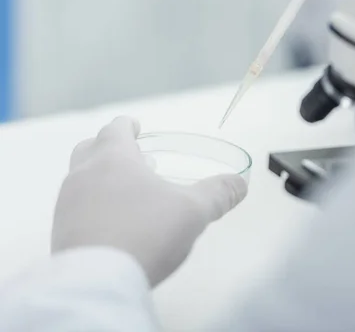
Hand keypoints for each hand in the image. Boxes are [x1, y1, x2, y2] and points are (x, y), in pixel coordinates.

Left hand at [52, 117, 247, 286]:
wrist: (99, 281)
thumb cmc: (146, 233)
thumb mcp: (193, 211)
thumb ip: (218, 194)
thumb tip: (241, 184)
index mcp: (113, 160)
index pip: (115, 129)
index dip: (127, 125)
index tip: (134, 125)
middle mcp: (84, 175)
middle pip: (90, 148)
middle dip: (109, 147)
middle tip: (130, 156)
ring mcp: (68, 204)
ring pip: (81, 178)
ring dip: (101, 177)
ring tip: (127, 192)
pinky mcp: (62, 231)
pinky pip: (76, 207)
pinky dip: (93, 204)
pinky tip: (114, 222)